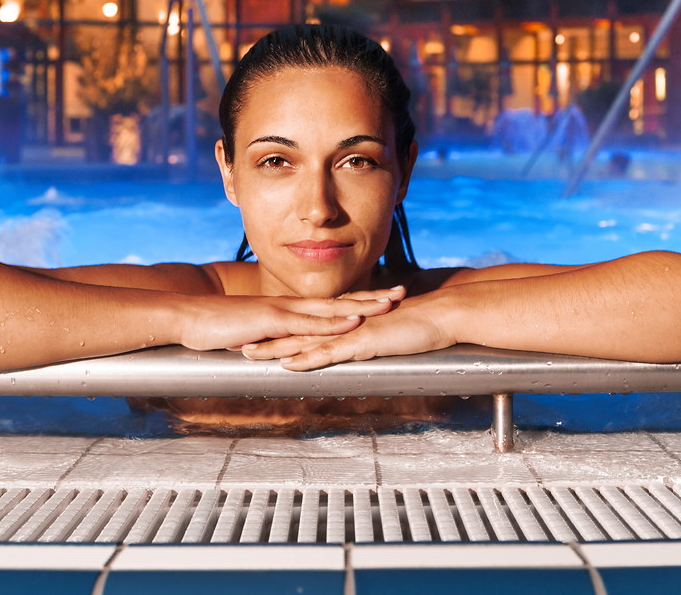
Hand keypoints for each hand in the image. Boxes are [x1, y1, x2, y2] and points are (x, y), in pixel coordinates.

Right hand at [177, 291, 399, 351]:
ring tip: (390, 303)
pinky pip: (309, 323)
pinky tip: (354, 322)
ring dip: (362, 306)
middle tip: (402, 292)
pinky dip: (334, 322)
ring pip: (332, 308)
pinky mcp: (273, 321)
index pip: (330, 304)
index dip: (357, 300)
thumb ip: (268, 341)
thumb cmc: (213, 328)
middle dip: (372, 297)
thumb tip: (279, 352)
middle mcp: (290, 306)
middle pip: (340, 301)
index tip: (382, 299)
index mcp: (287, 310)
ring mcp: (283, 311)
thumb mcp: (250, 336)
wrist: (187, 317)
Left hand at [238, 295, 454, 369]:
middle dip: (266, 338)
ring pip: (305, 342)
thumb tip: (362, 347)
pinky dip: (307, 359)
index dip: (281, 332)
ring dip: (276, 349)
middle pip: (297, 332)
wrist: (444, 314)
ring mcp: (352, 332)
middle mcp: (344, 324)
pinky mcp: (363, 342)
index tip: (257, 335)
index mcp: (347, 322)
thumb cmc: (422, 325)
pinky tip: (288, 365)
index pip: (307, 327)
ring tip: (248, 353)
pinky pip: (330, 352)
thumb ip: (372, 340)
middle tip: (237, 342)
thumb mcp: (389, 334)